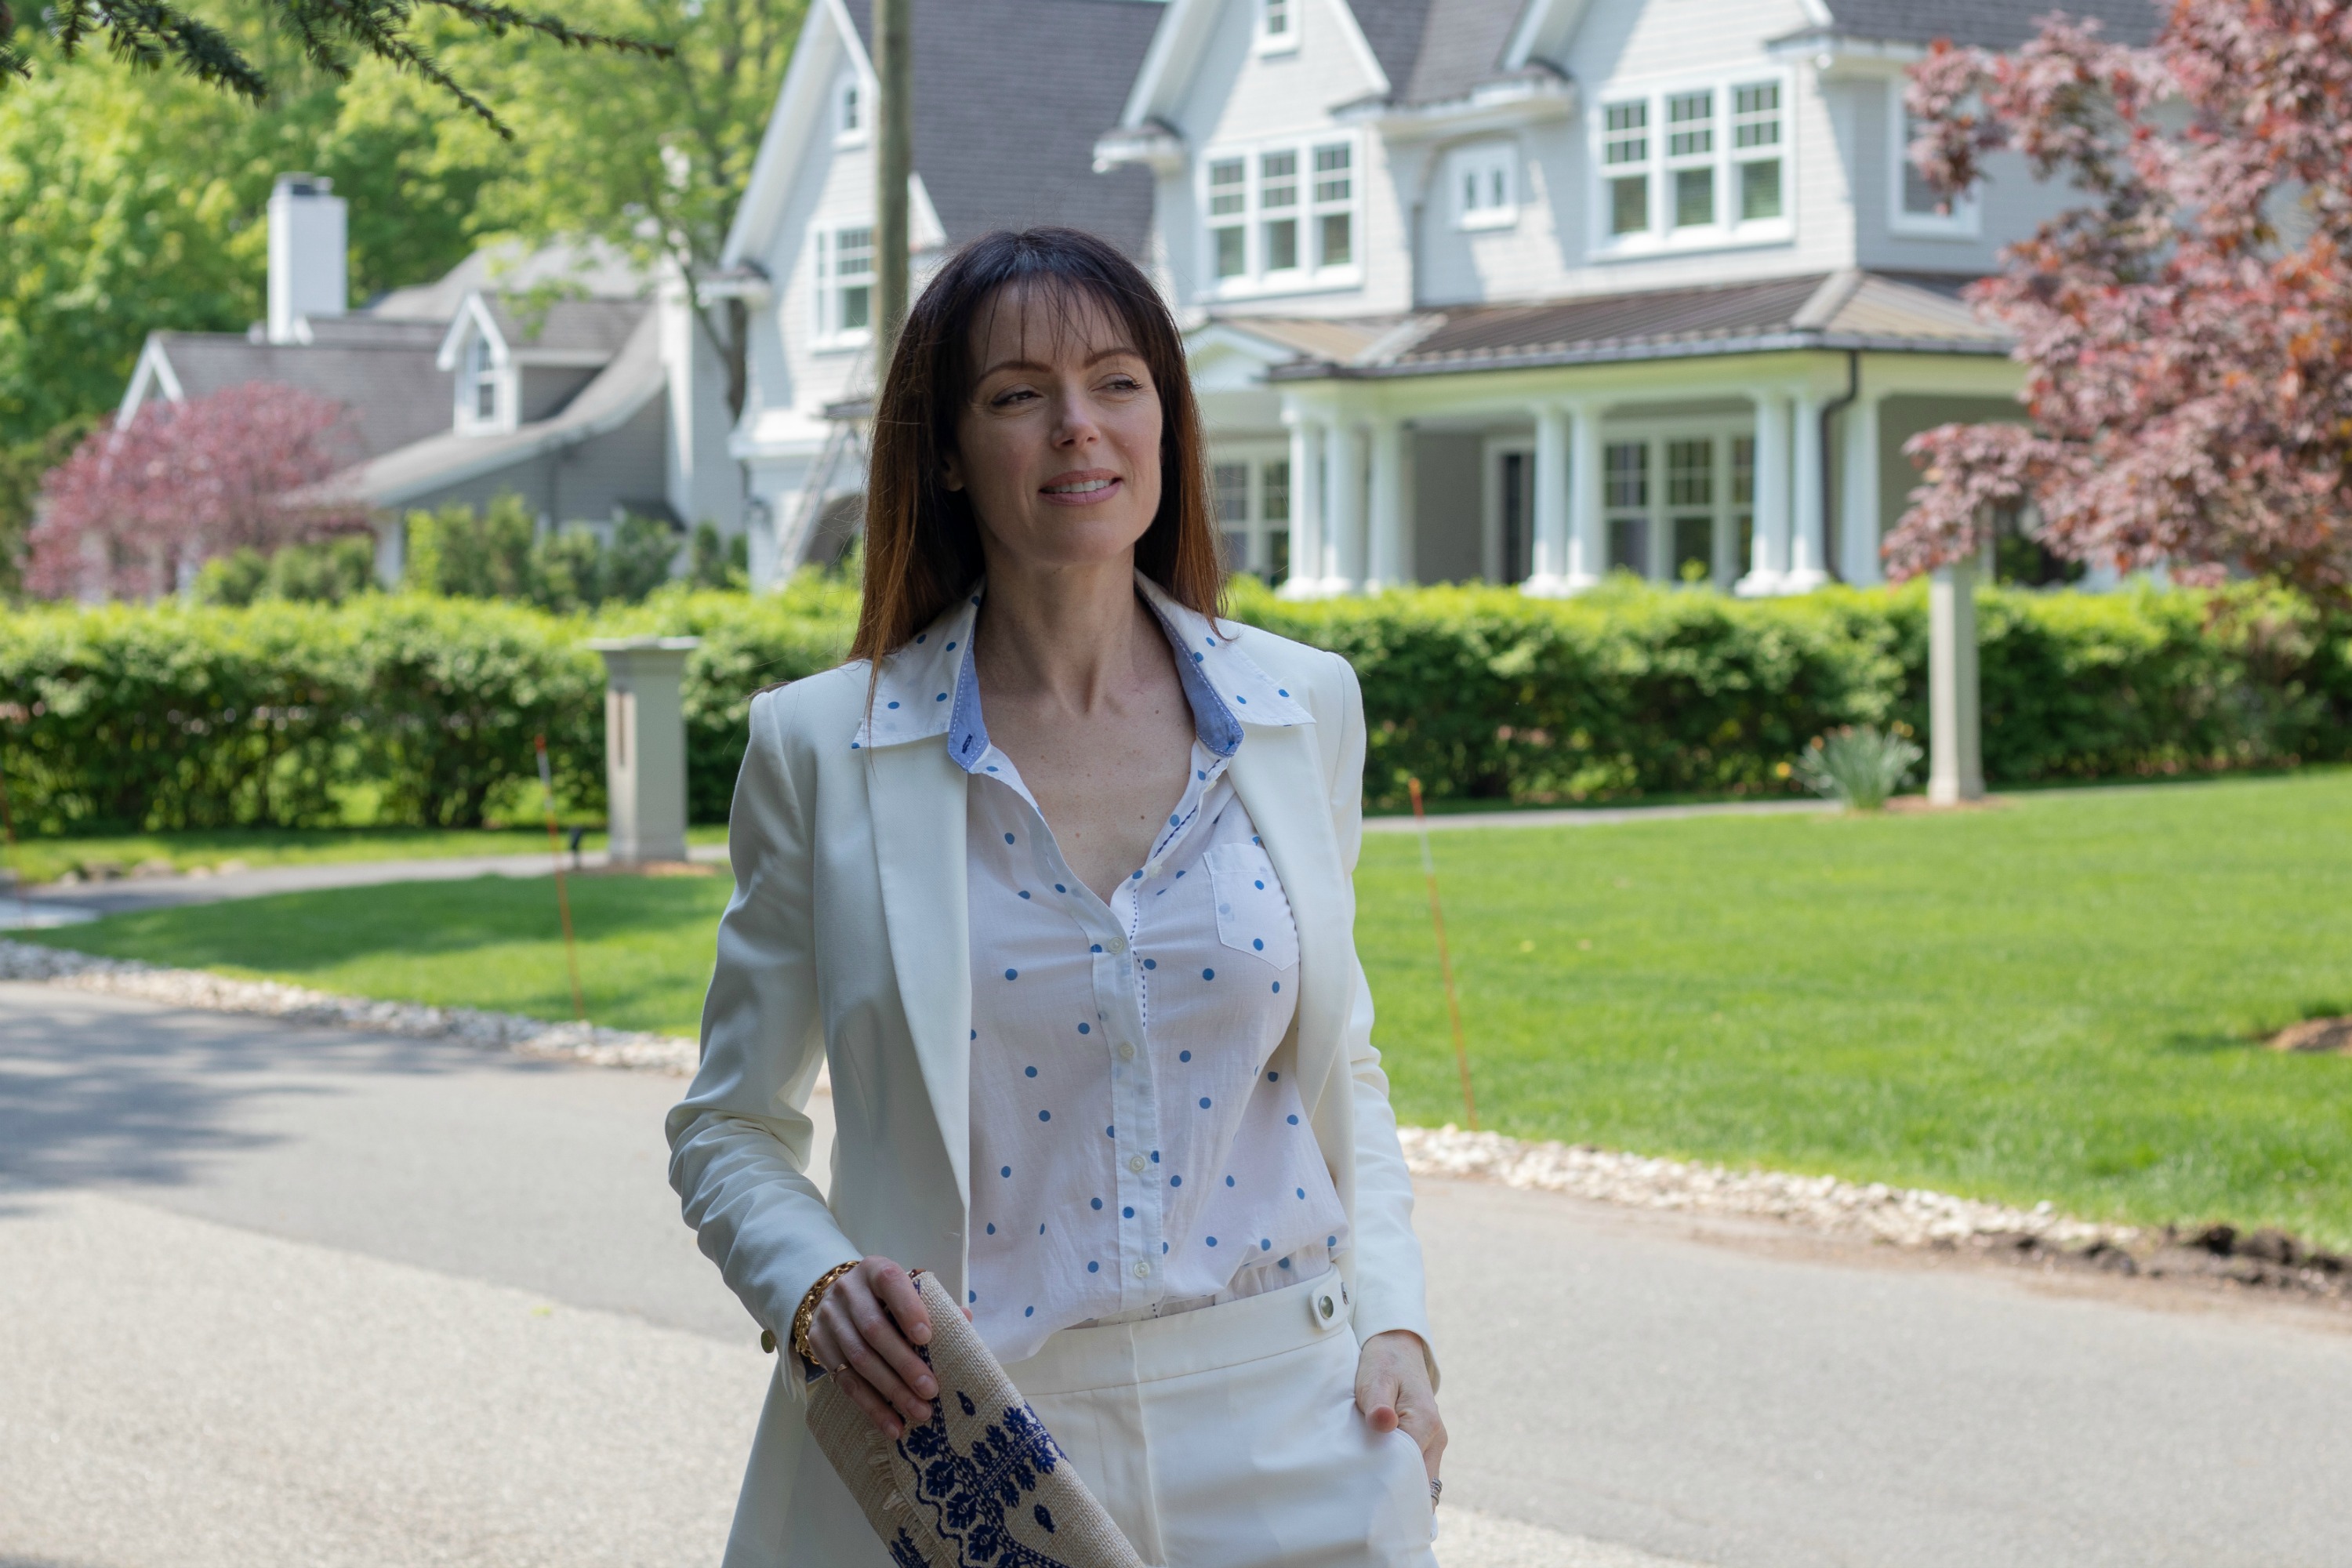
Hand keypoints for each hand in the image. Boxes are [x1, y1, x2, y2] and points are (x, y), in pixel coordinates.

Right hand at [805, 1256, 949, 1438]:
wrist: (836, 1296)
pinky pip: (845, 1382)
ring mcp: (829, 1318)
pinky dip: (871, 1406)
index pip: (890, 1283)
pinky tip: (892, 1424)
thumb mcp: (906, 1290)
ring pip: (859, 1359)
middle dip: (904, 1363)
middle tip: (930, 1390)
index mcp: (875, 1271)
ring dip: (891, 1391)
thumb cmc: (885, 1297)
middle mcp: (848, 1291)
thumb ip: (934, 1303)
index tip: (926, 1338)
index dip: (908, 1309)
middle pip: (874, 1330)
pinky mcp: (819, 1345)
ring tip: (918, 1412)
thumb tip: (964, 1318)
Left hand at [1355, 1329, 1445, 1482]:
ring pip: (1422, 1482)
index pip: (1410, 1471)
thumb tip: (1383, 1423)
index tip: (1366, 1496)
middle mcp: (1436, 1437)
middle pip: (1420, 1484)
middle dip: (1398, 1496)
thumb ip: (1378, 1403)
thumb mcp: (1374, 1379)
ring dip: (1401, 1489)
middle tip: (1367, 1506)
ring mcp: (1435, 1442)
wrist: (1398, 1351)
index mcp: (1425, 1423)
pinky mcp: (1428, 1444)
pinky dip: (1404, 1480)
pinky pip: (1419, 1472)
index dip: (1389, 1486)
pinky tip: (1381, 1484)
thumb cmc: (1383, 1365)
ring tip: (1372, 1496)